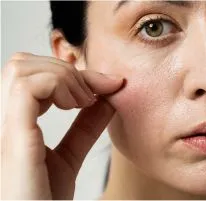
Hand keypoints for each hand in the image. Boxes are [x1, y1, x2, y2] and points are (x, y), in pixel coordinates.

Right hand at [1, 53, 123, 198]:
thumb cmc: (45, 200)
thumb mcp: (69, 157)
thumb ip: (84, 128)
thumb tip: (107, 99)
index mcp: (12, 124)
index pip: (28, 74)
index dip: (68, 72)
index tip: (104, 85)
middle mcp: (1, 121)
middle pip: (22, 64)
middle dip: (66, 71)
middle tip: (90, 95)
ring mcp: (3, 128)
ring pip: (21, 69)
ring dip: (63, 77)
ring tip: (83, 102)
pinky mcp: (12, 139)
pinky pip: (26, 89)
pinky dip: (58, 86)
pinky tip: (76, 105)